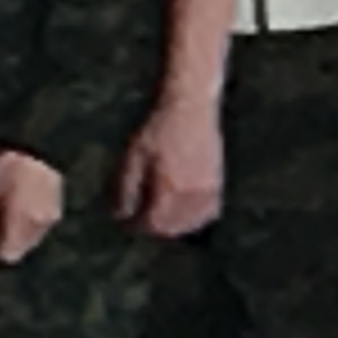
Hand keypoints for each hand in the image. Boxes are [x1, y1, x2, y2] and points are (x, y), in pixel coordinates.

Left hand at [0, 152, 62, 264]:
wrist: (41, 149)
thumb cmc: (10, 168)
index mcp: (21, 221)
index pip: (10, 253)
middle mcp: (39, 224)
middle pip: (21, 249)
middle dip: (5, 243)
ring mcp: (51, 218)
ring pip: (31, 240)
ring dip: (17, 235)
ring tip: (3, 217)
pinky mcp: (56, 211)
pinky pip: (39, 229)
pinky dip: (27, 226)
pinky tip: (18, 211)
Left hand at [118, 97, 223, 237]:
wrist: (190, 109)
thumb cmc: (157, 130)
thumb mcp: (131, 158)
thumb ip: (125, 191)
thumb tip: (120, 215)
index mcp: (169, 189)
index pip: (151, 224)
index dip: (134, 225)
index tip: (123, 220)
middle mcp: (192, 195)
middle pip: (172, 228)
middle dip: (152, 228)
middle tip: (137, 218)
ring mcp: (208, 191)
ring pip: (192, 224)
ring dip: (174, 226)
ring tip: (158, 217)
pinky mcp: (217, 184)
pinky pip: (207, 214)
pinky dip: (193, 219)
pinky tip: (181, 211)